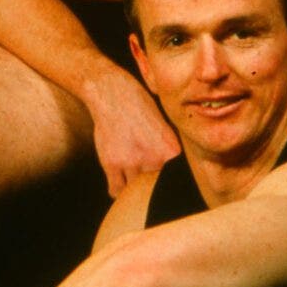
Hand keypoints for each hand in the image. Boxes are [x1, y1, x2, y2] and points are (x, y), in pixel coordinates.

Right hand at [81, 69, 180, 195]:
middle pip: (155, 190)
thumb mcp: (164, 127)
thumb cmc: (139, 107)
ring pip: (135, 192)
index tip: (167, 191)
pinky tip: (120, 186)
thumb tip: (174, 174)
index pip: (175, 182)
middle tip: (150, 192)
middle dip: (152, 191)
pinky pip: (116, 190)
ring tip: (133, 186)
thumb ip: (170, 153)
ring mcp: (132, 163)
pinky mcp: (112, 163)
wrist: (113, 93)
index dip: (170, 188)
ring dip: (134, 190)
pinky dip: (118, 191)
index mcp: (172, 152)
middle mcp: (154, 160)